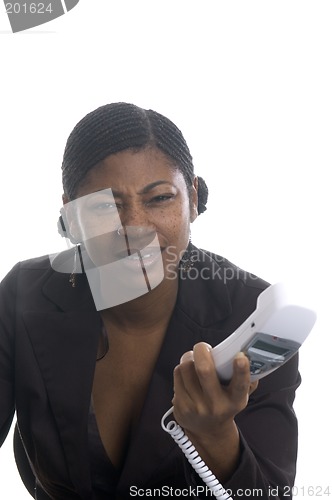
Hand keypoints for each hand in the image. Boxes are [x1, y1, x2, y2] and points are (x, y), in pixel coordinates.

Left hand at [172, 342, 257, 479]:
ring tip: (194, 358)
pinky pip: (177, 375)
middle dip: (201, 351)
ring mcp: (196, 407)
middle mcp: (216, 405)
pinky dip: (182, 368)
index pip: (240, 385)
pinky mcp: (181, 406)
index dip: (241, 370)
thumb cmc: (225, 402)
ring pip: (186, 368)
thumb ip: (246, 376)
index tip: (240, 356)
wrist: (209, 430)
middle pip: (204, 370)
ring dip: (188, 357)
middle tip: (203, 348)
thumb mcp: (239, 394)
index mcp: (235, 400)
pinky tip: (187, 372)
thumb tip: (247, 353)